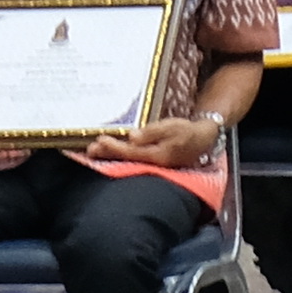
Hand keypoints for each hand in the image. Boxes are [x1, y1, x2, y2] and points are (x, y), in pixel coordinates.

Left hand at [101, 116, 225, 168]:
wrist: (202, 140)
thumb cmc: (186, 131)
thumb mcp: (171, 127)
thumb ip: (152, 132)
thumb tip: (132, 137)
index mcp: (157, 155)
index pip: (131, 152)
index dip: (114, 147)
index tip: (100, 139)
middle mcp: (152, 164)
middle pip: (125, 159)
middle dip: (106, 154)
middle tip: (89, 149)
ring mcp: (151, 165)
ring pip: (126, 161)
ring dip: (109, 156)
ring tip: (94, 152)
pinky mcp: (151, 163)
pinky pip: (131, 160)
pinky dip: (119, 156)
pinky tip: (109, 154)